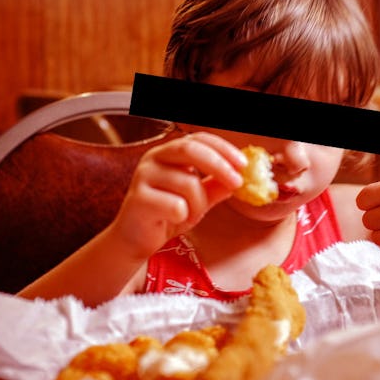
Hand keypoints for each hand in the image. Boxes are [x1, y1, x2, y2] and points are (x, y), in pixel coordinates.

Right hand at [109, 132, 246, 258]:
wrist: (136, 240)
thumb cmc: (167, 214)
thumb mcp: (198, 199)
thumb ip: (216, 186)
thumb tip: (241, 176)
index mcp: (169, 153)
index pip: (198, 139)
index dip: (223, 149)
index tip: (243, 165)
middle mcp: (154, 158)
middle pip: (190, 149)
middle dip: (219, 165)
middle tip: (237, 183)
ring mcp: (143, 176)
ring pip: (188, 183)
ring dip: (199, 204)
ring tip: (191, 215)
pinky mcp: (138, 199)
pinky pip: (175, 205)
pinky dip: (183, 215)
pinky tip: (172, 220)